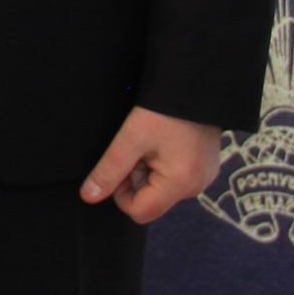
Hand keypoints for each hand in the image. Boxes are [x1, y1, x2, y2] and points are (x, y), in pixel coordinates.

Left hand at [80, 106, 223, 223]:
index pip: (139, 212)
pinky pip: (174, 178)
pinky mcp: (204, 167)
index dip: (121, 192)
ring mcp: (203, 178)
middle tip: (138, 147)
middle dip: (136, 177)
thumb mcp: (131, 138)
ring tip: (152, 141)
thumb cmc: (164, 109)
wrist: (195, 82)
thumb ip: (109, 170)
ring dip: (148, 169)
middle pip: (150, 201)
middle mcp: (196, 187)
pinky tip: (163, 141)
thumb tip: (89, 197)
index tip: (123, 162)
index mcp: (180, 184)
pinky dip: (162, 164)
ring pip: (160, 188)